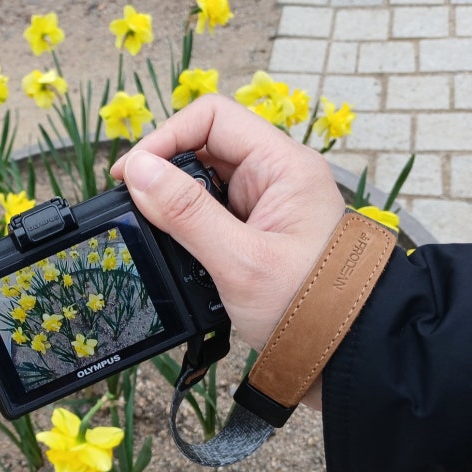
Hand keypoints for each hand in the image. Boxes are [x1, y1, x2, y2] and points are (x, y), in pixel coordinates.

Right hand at [111, 95, 344, 354]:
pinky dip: (186, 222)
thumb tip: (138, 170)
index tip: (132, 173)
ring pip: (203, 179)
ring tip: (151, 226)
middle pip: (204, 145)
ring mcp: (265, 202)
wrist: (339, 352)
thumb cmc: (308, 307)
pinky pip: (210, 209)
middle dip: (164, 170)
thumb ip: (186, 213)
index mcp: (284, 166)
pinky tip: (174, 243)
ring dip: (173, 198)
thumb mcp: (240, 261)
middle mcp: (275, 175)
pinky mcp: (255, 228)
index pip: (213, 118)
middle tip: (135, 202)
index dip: (165, 137)